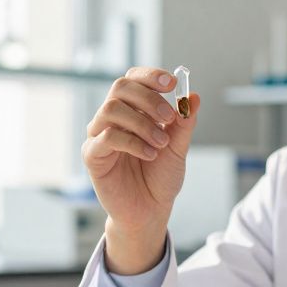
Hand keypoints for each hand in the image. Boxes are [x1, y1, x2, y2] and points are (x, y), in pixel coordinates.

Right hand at [82, 67, 199, 273]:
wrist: (150, 211)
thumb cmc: (159, 178)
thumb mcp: (178, 148)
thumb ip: (184, 123)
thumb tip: (194, 97)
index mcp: (131, 111)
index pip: (133, 79)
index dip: (150, 76)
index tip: (173, 83)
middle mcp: (112, 119)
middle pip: (120, 87)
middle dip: (148, 98)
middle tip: (169, 117)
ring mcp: (99, 136)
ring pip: (111, 109)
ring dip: (142, 123)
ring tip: (160, 143)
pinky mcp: (92, 156)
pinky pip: (107, 137)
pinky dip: (133, 142)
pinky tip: (150, 154)